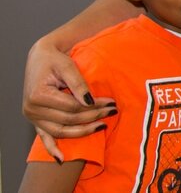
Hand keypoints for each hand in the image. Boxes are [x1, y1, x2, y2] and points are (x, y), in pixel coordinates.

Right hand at [22, 40, 115, 159]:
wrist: (40, 58)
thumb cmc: (54, 60)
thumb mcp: (67, 66)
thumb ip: (78, 83)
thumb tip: (90, 101)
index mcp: (38, 95)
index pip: (72, 107)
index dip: (94, 106)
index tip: (111, 102)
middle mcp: (32, 109)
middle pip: (68, 120)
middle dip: (93, 116)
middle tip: (112, 111)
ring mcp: (33, 117)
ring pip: (60, 131)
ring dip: (82, 131)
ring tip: (102, 125)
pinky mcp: (36, 120)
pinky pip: (44, 137)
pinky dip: (52, 149)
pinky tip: (62, 159)